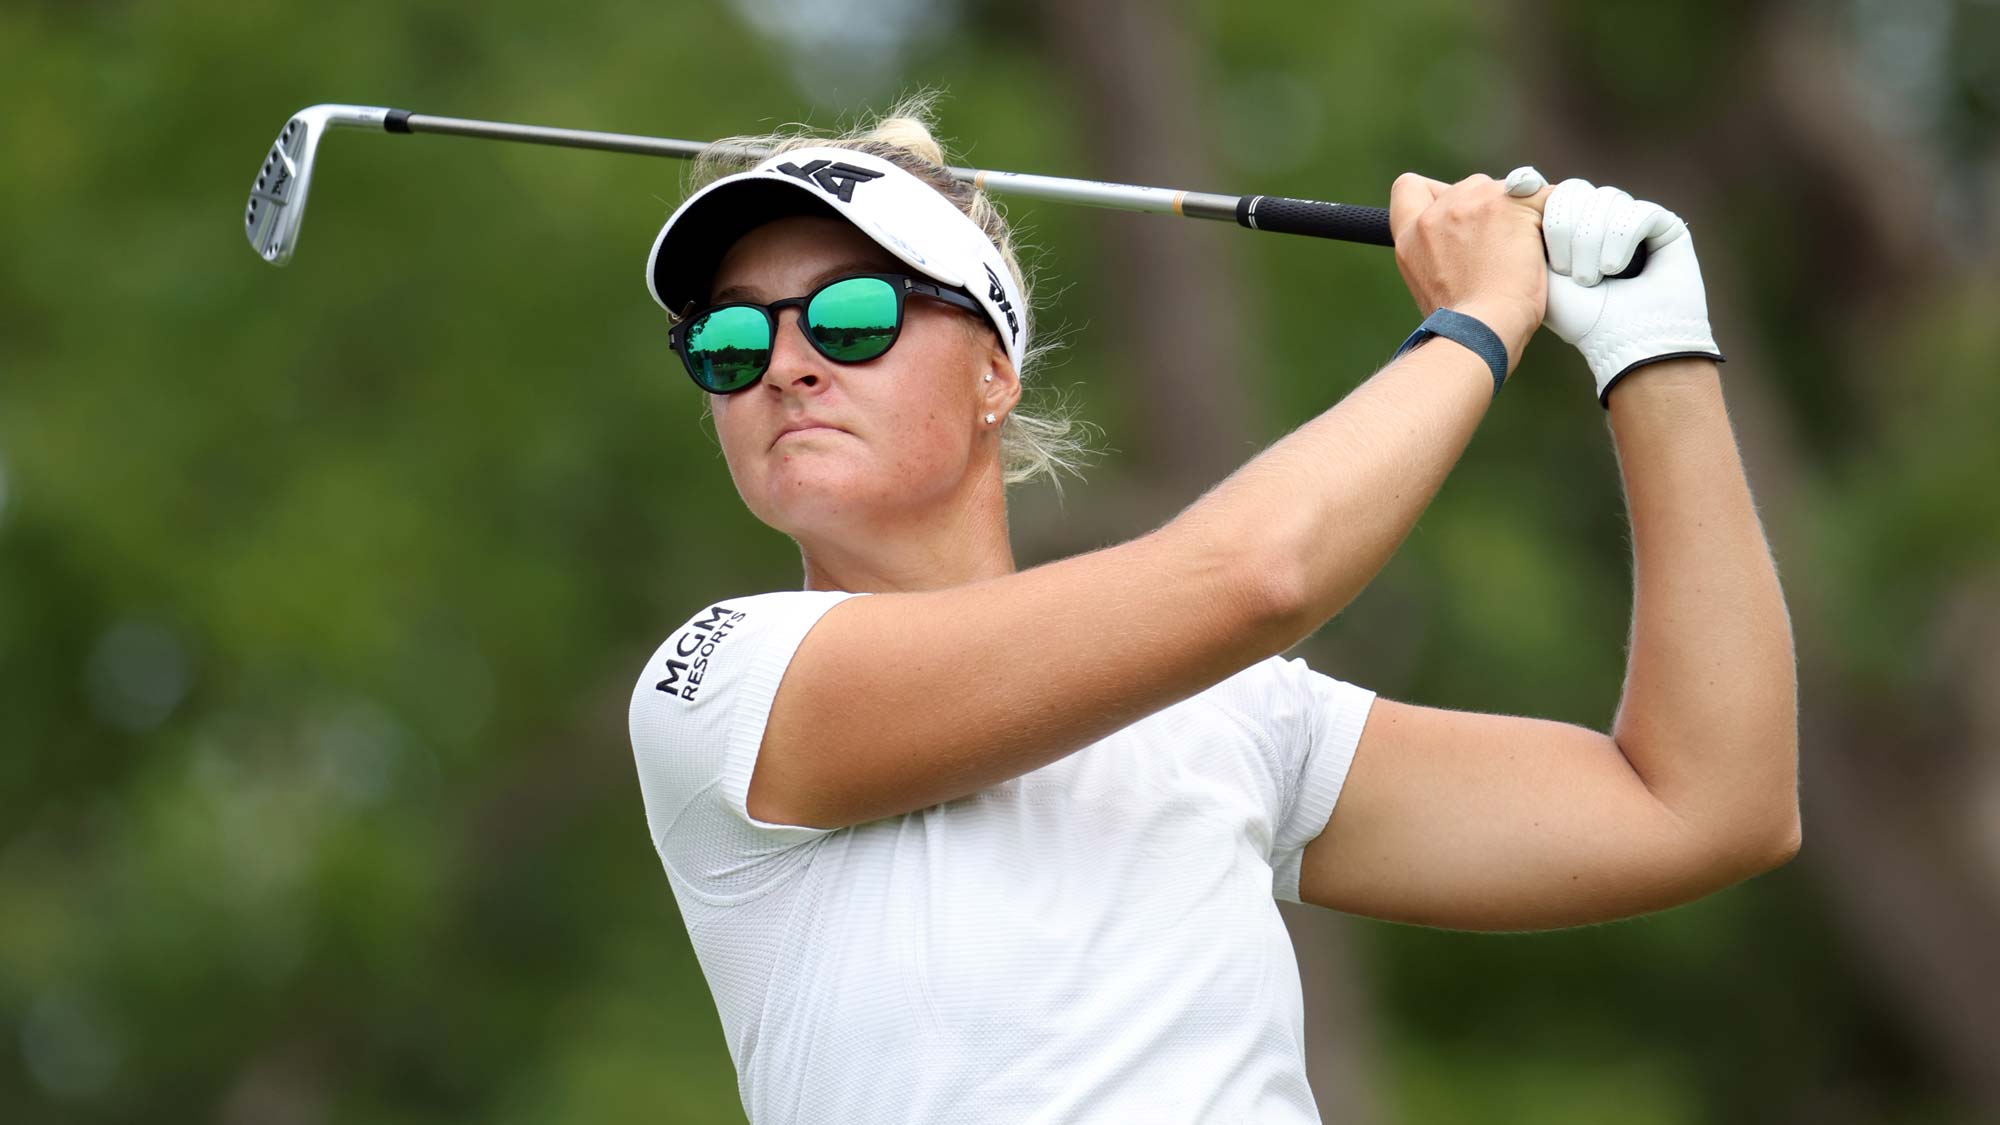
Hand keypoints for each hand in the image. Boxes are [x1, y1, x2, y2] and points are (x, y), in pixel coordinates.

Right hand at [1389, 169, 1551, 371]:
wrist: (1483, 332)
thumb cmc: (1464, 326)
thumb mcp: (1431, 286)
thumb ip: (1440, 253)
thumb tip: (1471, 244)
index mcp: (1410, 237)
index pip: (1409, 187)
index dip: (1434, 193)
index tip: (1456, 215)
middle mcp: (1435, 214)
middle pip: (1468, 187)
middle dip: (1488, 210)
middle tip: (1503, 248)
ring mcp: (1471, 204)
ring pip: (1506, 189)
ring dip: (1519, 214)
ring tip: (1526, 253)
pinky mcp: (1509, 204)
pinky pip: (1542, 195)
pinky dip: (1551, 215)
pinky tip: (1550, 244)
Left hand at [1535, 176, 1723, 405]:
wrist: (1623, 344)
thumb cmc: (1579, 318)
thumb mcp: (1538, 272)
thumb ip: (1525, 231)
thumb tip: (1518, 180)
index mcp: (1574, 227)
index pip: (1554, 194)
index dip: (1544, 210)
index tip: (1539, 246)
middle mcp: (1604, 219)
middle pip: (1576, 191)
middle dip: (1565, 230)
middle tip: (1567, 272)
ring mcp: (1635, 219)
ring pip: (1606, 199)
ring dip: (1591, 241)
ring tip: (1591, 279)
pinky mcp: (1666, 225)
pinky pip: (1638, 211)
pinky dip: (1620, 241)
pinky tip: (1615, 270)